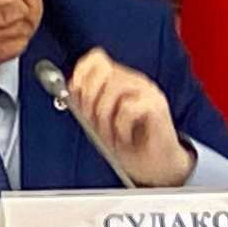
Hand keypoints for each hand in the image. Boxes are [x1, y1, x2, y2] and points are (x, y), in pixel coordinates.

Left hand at [68, 47, 193, 186]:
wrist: (156, 167)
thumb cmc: (129, 144)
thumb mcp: (100, 122)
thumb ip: (87, 103)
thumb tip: (70, 87)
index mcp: (121, 80)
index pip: (98, 59)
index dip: (81, 72)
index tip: (74, 92)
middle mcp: (135, 81)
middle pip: (103, 71)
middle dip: (89, 97)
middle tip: (90, 120)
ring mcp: (148, 92)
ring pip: (113, 88)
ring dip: (104, 117)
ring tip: (109, 134)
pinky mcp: (157, 107)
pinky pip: (128, 109)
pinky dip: (120, 128)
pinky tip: (125, 138)